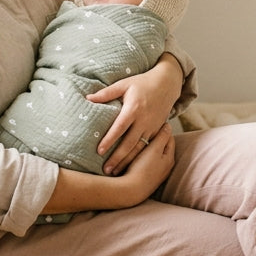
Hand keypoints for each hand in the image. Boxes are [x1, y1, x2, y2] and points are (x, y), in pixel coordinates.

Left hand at [90, 55, 181, 174]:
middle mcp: (144, 120)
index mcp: (134, 108)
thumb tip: (87, 98)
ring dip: (128, 162)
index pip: (119, 127)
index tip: (99, 151)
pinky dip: (140, 158)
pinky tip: (131, 166)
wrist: (167, 84)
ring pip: (140, 148)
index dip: (109, 140)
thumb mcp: (124, 84)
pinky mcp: (158, 131)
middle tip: (106, 171)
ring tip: (117, 173)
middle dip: (118, 158)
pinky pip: (148, 147)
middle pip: (130, 143)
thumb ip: (106, 93)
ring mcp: (152, 127)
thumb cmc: (142, 83)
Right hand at [120, 123, 174, 198]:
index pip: (169, 138)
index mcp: (169, 157)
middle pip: (162, 147)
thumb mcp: (154, 150)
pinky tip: (134, 155)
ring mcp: (156, 173)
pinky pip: (146, 163)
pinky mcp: (146, 177)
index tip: (152, 123)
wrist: (131, 191)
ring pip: (153, 155)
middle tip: (144, 130)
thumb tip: (168, 125)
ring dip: (147, 148)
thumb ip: (162, 137)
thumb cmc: (143, 168)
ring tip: (138, 141)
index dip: (162, 129)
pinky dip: (142, 157)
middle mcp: (165, 166)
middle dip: (155, 139)